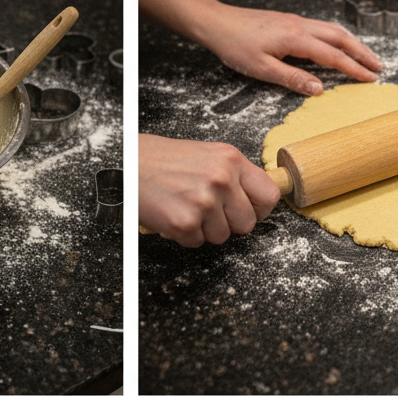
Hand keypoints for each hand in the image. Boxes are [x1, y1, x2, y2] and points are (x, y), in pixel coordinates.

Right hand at [139, 134, 281, 246]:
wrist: (128, 164)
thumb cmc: (164, 160)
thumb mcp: (208, 155)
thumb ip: (234, 175)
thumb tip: (254, 199)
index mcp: (231, 160)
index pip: (269, 196)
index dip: (259, 209)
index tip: (249, 210)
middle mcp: (222, 180)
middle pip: (247, 224)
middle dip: (229, 223)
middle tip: (209, 211)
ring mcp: (204, 203)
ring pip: (222, 237)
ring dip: (205, 229)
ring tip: (187, 207)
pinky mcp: (186, 223)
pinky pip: (197, 242)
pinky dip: (184, 235)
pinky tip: (174, 214)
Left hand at [195, 3, 382, 95]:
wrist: (218, 22)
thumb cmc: (235, 46)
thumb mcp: (262, 69)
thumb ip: (292, 78)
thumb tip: (319, 89)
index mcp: (296, 38)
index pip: (333, 56)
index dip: (353, 69)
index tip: (370, 80)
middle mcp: (301, 25)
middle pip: (341, 38)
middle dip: (362, 53)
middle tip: (379, 67)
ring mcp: (296, 21)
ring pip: (333, 30)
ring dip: (352, 43)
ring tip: (366, 57)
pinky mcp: (290, 21)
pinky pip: (322, 28)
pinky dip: (338, 38)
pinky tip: (340, 45)